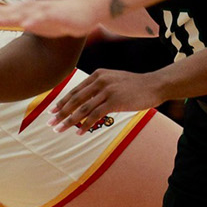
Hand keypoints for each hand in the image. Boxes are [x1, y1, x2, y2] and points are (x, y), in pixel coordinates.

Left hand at [0, 0, 107, 38]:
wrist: (85, 9)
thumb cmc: (53, 15)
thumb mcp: (24, 15)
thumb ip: (2, 11)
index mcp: (19, 12)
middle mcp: (28, 10)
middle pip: (1, 15)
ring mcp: (43, 12)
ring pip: (22, 14)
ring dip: (6, 17)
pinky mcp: (60, 17)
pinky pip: (47, 19)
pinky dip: (37, 20)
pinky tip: (28, 23)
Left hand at [49, 68, 163, 131]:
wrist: (155, 85)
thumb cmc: (135, 86)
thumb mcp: (114, 81)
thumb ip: (100, 87)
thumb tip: (86, 99)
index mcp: (97, 75)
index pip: (75, 90)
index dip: (62, 101)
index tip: (52, 111)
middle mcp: (99, 81)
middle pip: (75, 99)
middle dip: (61, 112)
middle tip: (50, 123)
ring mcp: (107, 91)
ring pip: (82, 109)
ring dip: (69, 121)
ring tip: (59, 129)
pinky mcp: (114, 101)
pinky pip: (95, 115)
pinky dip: (85, 125)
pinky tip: (79, 132)